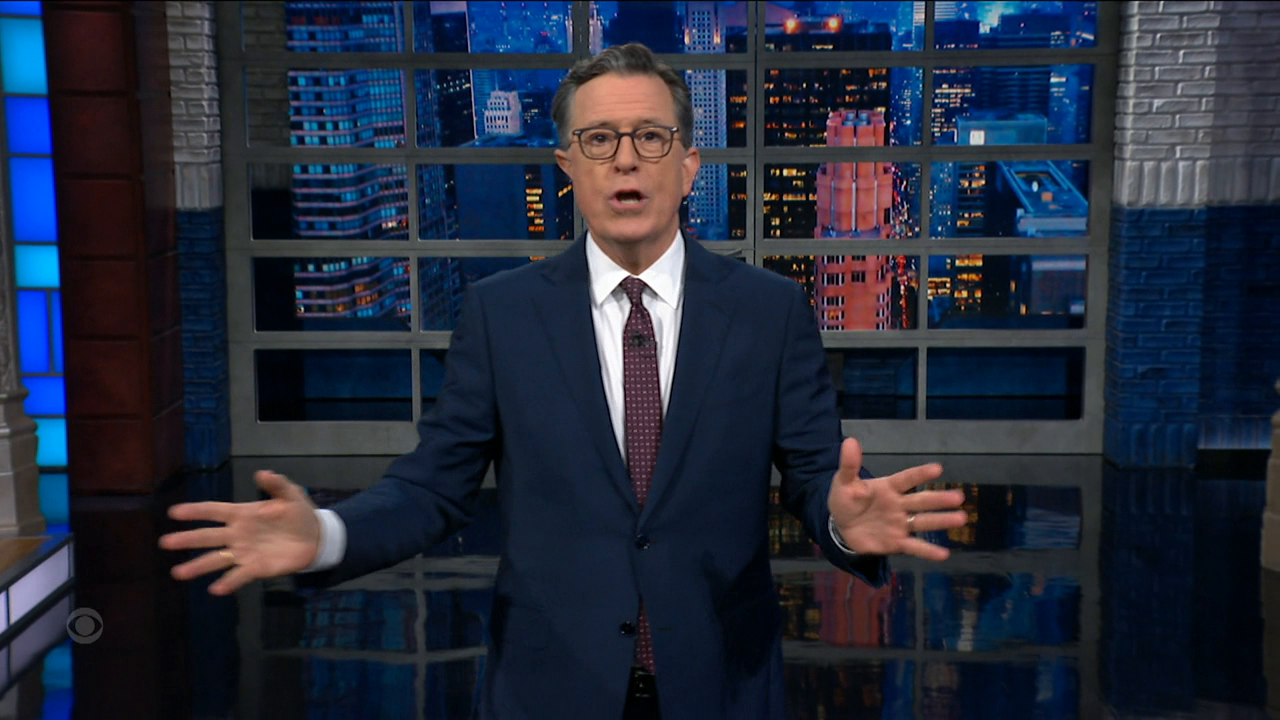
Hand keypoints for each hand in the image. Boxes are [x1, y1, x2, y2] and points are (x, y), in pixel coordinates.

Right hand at [159, 471, 322, 594]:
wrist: (315, 538)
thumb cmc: (299, 514)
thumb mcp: (290, 495)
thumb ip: (276, 484)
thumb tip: (262, 473)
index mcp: (242, 514)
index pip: (214, 511)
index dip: (196, 511)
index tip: (174, 512)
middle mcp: (237, 534)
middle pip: (208, 537)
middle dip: (187, 539)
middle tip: (165, 542)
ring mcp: (244, 552)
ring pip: (216, 559)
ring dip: (198, 566)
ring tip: (178, 573)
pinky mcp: (255, 568)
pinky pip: (238, 576)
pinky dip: (227, 583)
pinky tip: (215, 589)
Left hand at [827, 438, 967, 561]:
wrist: (841, 527)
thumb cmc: (847, 500)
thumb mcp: (844, 482)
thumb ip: (849, 465)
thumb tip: (850, 441)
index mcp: (888, 487)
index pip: (906, 479)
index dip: (920, 474)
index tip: (938, 469)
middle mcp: (899, 504)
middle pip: (921, 501)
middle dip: (939, 499)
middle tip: (959, 496)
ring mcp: (900, 524)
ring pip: (923, 522)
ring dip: (941, 521)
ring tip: (961, 518)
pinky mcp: (897, 542)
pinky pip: (914, 547)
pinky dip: (928, 551)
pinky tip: (944, 554)